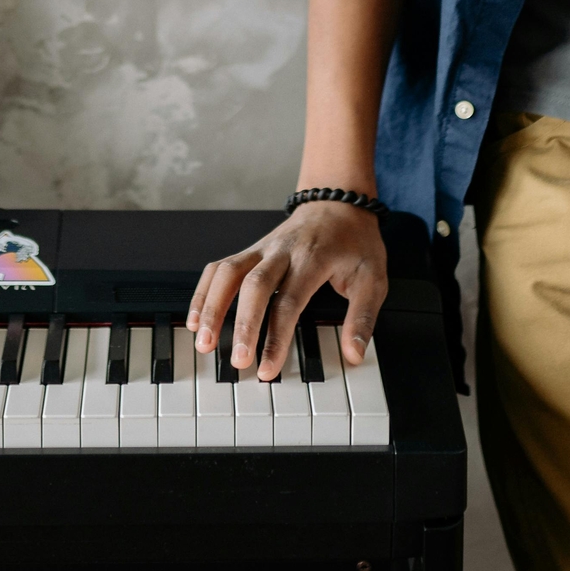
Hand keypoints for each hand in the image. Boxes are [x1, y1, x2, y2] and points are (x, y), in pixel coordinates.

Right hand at [188, 201, 388, 378]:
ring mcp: (261, 248)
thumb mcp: (374, 278)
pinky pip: (219, 268)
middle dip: (241, 325)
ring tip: (203, 341)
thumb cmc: (355, 242)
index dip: (275, 337)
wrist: (338, 202)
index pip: (288, 301)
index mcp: (313, 259)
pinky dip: (204, 292)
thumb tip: (353, 354)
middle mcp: (282, 251)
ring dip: (211, 307)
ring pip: (227, 272)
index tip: (267, 368)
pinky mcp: (250, 251)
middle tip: (236, 360)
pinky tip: (196, 319)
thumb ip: (362, 317)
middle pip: (253, 286)